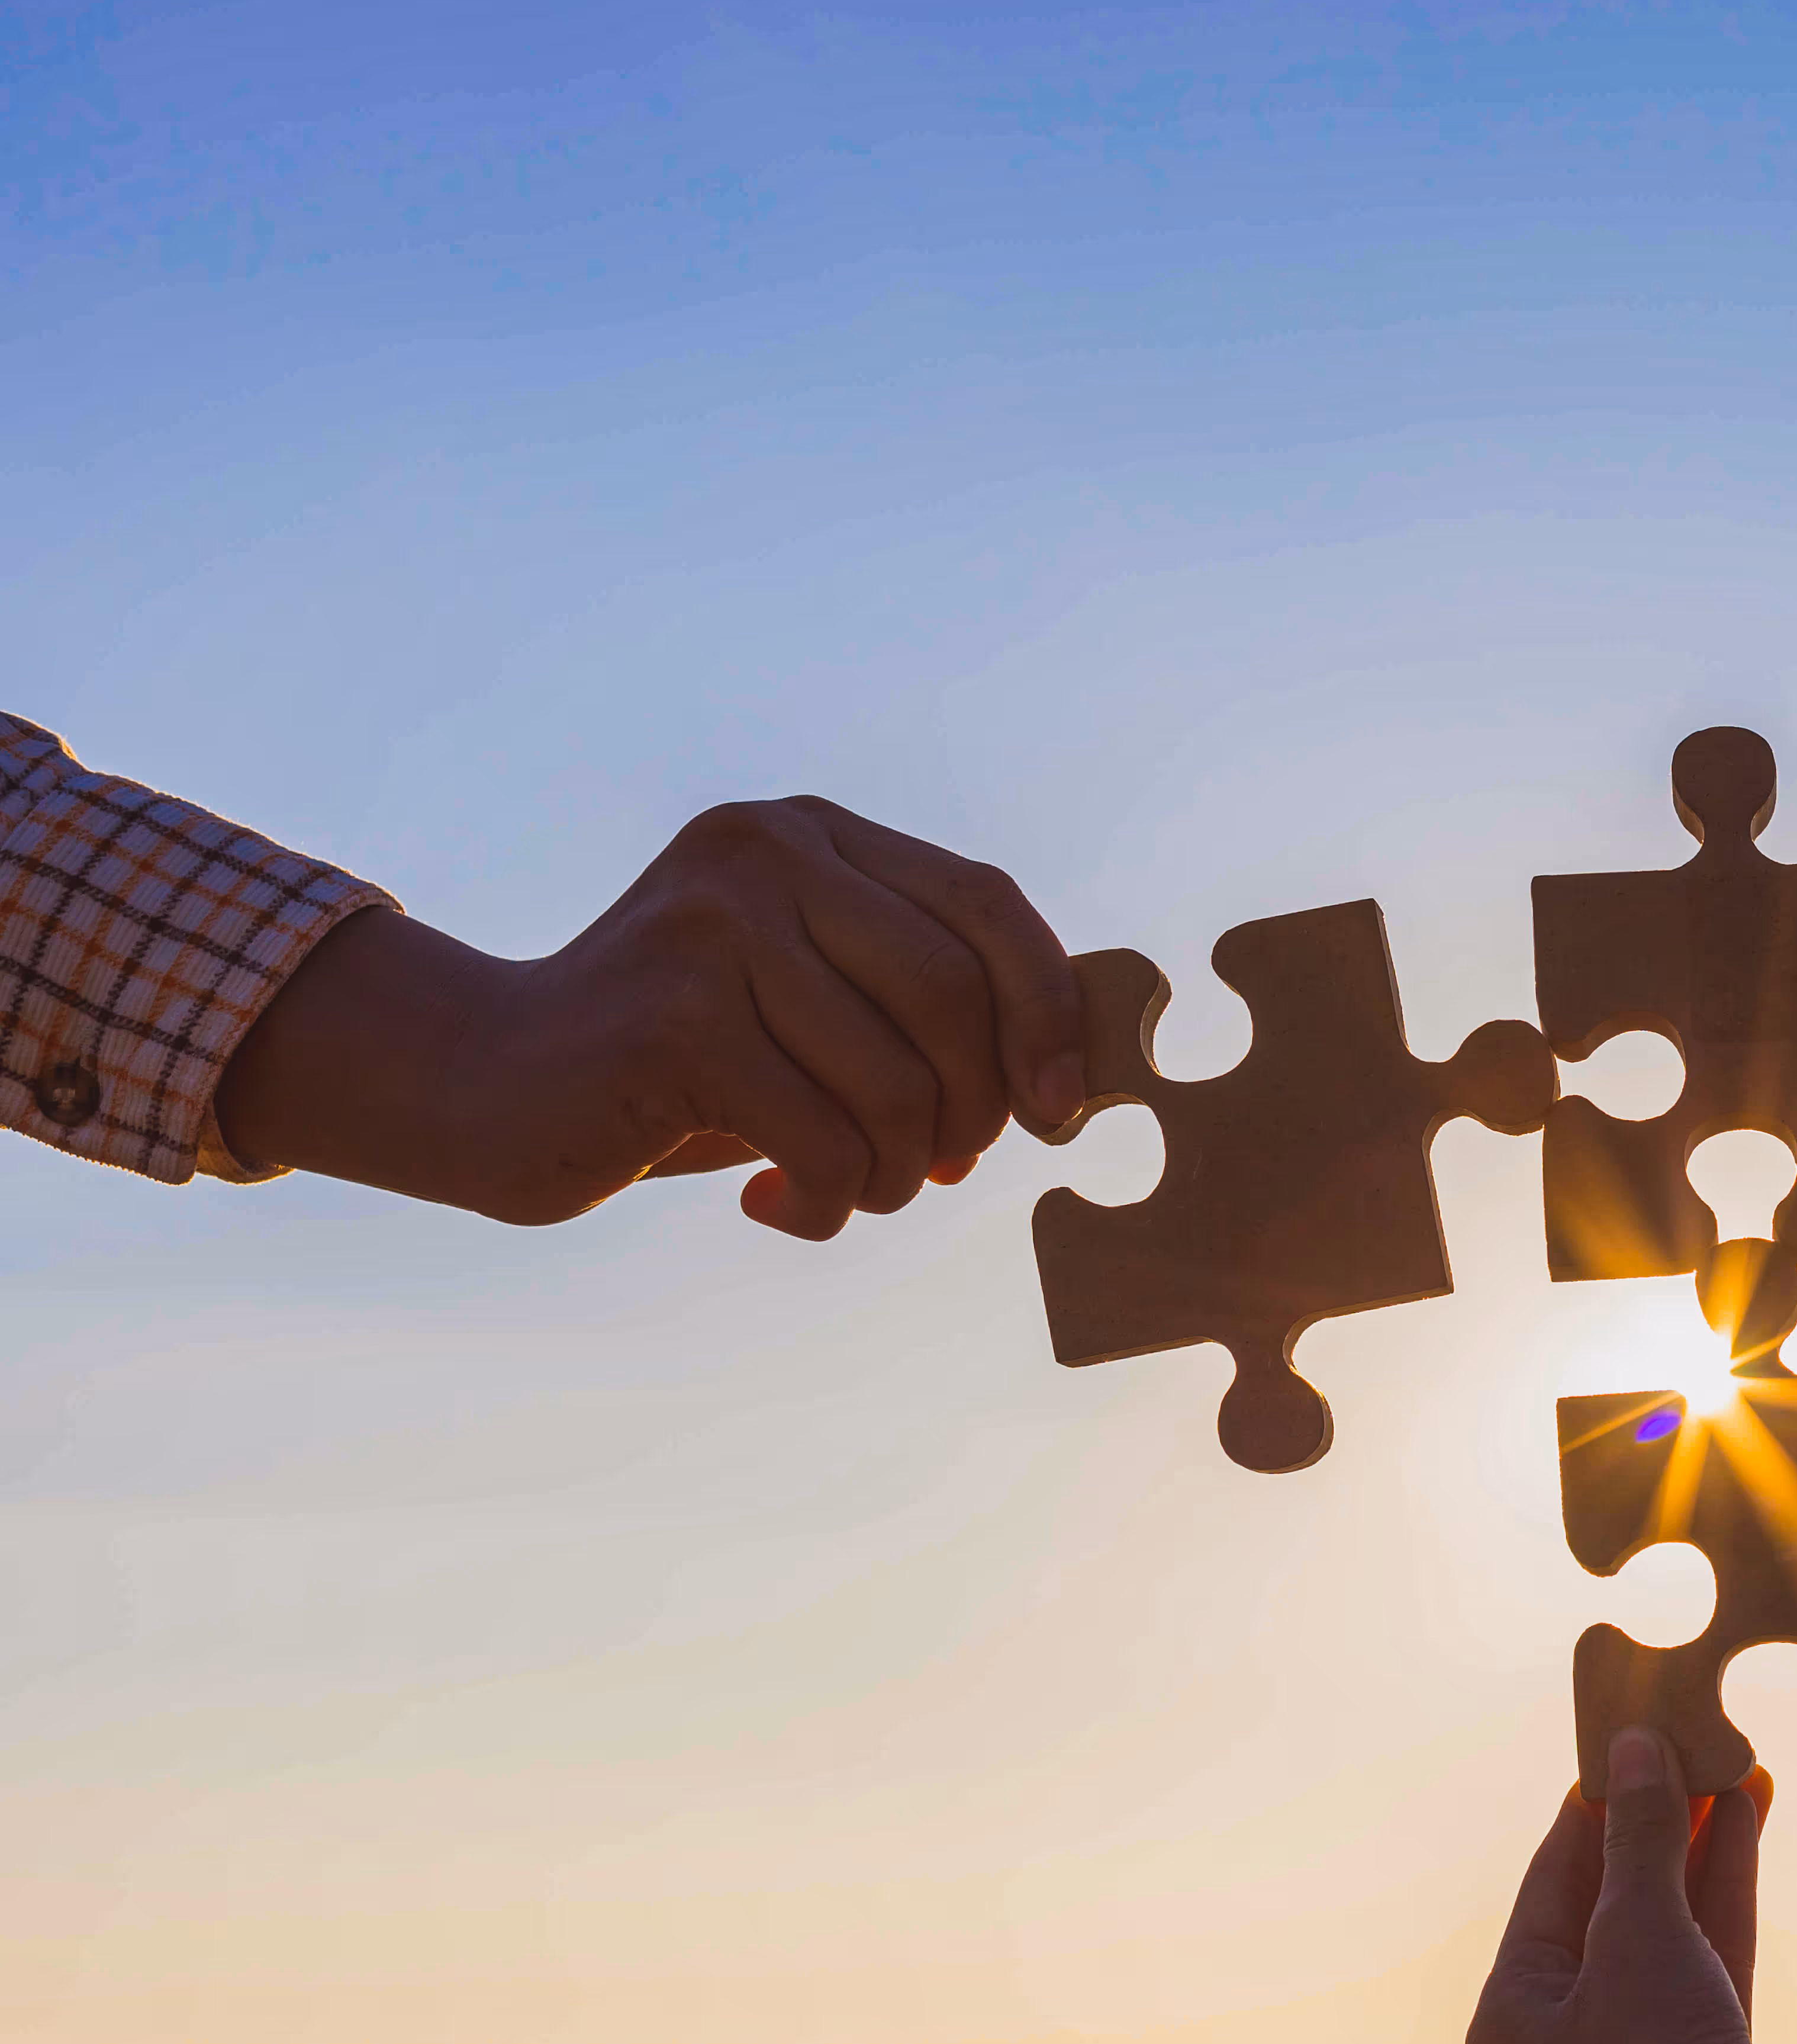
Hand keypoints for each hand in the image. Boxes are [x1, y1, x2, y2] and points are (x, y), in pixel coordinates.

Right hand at [217, 798, 1086, 1238]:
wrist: (488, 1082)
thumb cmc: (684, 1066)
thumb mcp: (815, 1018)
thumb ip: (921, 1019)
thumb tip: (1061, 1082)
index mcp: (815, 835)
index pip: (988, 903)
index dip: (1048, 1011)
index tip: (1056, 1112)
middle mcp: (768, 852)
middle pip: (954, 997)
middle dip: (969, 1113)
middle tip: (928, 1171)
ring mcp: (715, 926)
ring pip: (897, 1084)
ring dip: (893, 1175)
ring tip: (844, 1192)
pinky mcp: (674, 1017)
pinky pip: (822, 1142)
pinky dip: (824, 1204)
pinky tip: (774, 1209)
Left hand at [1460, 1731, 1796, 2043]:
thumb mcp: (1639, 1932)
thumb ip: (1643, 1840)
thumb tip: (1634, 1749)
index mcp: (1518, 2005)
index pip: (1554, 1875)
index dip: (1597, 1802)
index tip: (1632, 1737)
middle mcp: (1573, 2027)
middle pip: (1615, 1896)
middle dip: (1658, 1821)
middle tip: (1695, 1744)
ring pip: (1673, 1924)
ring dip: (1702, 1847)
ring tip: (1736, 1770)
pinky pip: (1715, 1959)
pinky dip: (1728, 1892)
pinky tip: (1748, 1827)